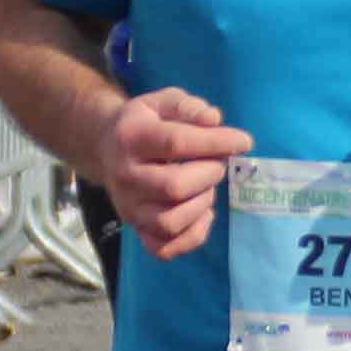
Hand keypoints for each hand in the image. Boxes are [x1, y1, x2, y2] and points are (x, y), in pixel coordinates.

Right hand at [105, 85, 249, 257]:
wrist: (106, 147)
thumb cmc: (146, 122)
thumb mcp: (163, 101)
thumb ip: (189, 107)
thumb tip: (214, 120)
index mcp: (131, 137)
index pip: (176, 143)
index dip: (216, 142)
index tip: (244, 141)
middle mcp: (125, 176)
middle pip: (174, 187)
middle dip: (209, 174)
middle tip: (218, 164)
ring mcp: (128, 207)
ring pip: (169, 222)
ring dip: (201, 204)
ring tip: (206, 186)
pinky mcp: (136, 229)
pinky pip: (164, 249)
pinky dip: (193, 236)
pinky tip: (203, 213)